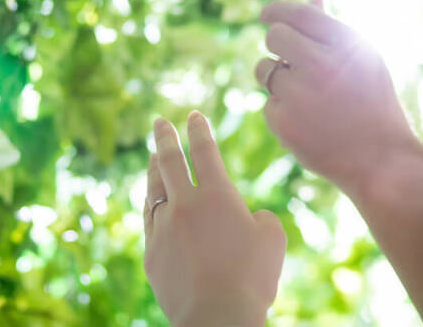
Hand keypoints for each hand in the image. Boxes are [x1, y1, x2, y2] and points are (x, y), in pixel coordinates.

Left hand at [143, 111, 286, 326]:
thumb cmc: (252, 278)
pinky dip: (152, 205)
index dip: (198, 130)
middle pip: (169, 161)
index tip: (192, 116)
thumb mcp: (273, 239)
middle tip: (159, 121)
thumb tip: (250, 217)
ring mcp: (163, 228)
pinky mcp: (151, 252)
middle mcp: (185, 204)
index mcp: (217, 195)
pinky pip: (149, 220)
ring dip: (153, 169)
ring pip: (154, 189)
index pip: (204, 151)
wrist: (216, 317)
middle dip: (164, 137)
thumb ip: (262, 218)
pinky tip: (152, 201)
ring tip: (152, 156)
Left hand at [255, 1, 419, 196]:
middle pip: (274, 36)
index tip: (267, 13)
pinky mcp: (284, 121)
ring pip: (264, 70)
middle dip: (275, 42)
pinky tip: (309, 124)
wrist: (382, 160)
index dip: (278, 9)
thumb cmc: (373, 104)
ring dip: (275, 77)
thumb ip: (333, 30)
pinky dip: (282, 112)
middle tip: (286, 56)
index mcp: (345, 44)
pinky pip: (268, 104)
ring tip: (306, 96)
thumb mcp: (363, 61)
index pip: (299, 13)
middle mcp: (321, 64)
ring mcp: (300, 94)